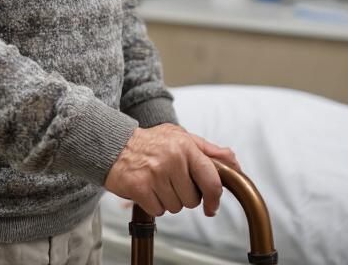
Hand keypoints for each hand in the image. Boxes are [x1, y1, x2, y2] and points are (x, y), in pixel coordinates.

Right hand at [103, 124, 239, 217]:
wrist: (113, 145)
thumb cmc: (150, 143)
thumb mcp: (180, 137)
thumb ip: (208, 150)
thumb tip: (234, 162)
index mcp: (185, 146)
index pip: (211, 180)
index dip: (215, 198)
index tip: (212, 206)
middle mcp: (171, 159)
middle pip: (193, 199)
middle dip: (184, 195)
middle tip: (171, 181)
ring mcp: (154, 174)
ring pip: (176, 207)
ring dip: (168, 200)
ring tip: (158, 183)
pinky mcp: (139, 187)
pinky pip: (159, 210)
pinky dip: (154, 204)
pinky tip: (148, 189)